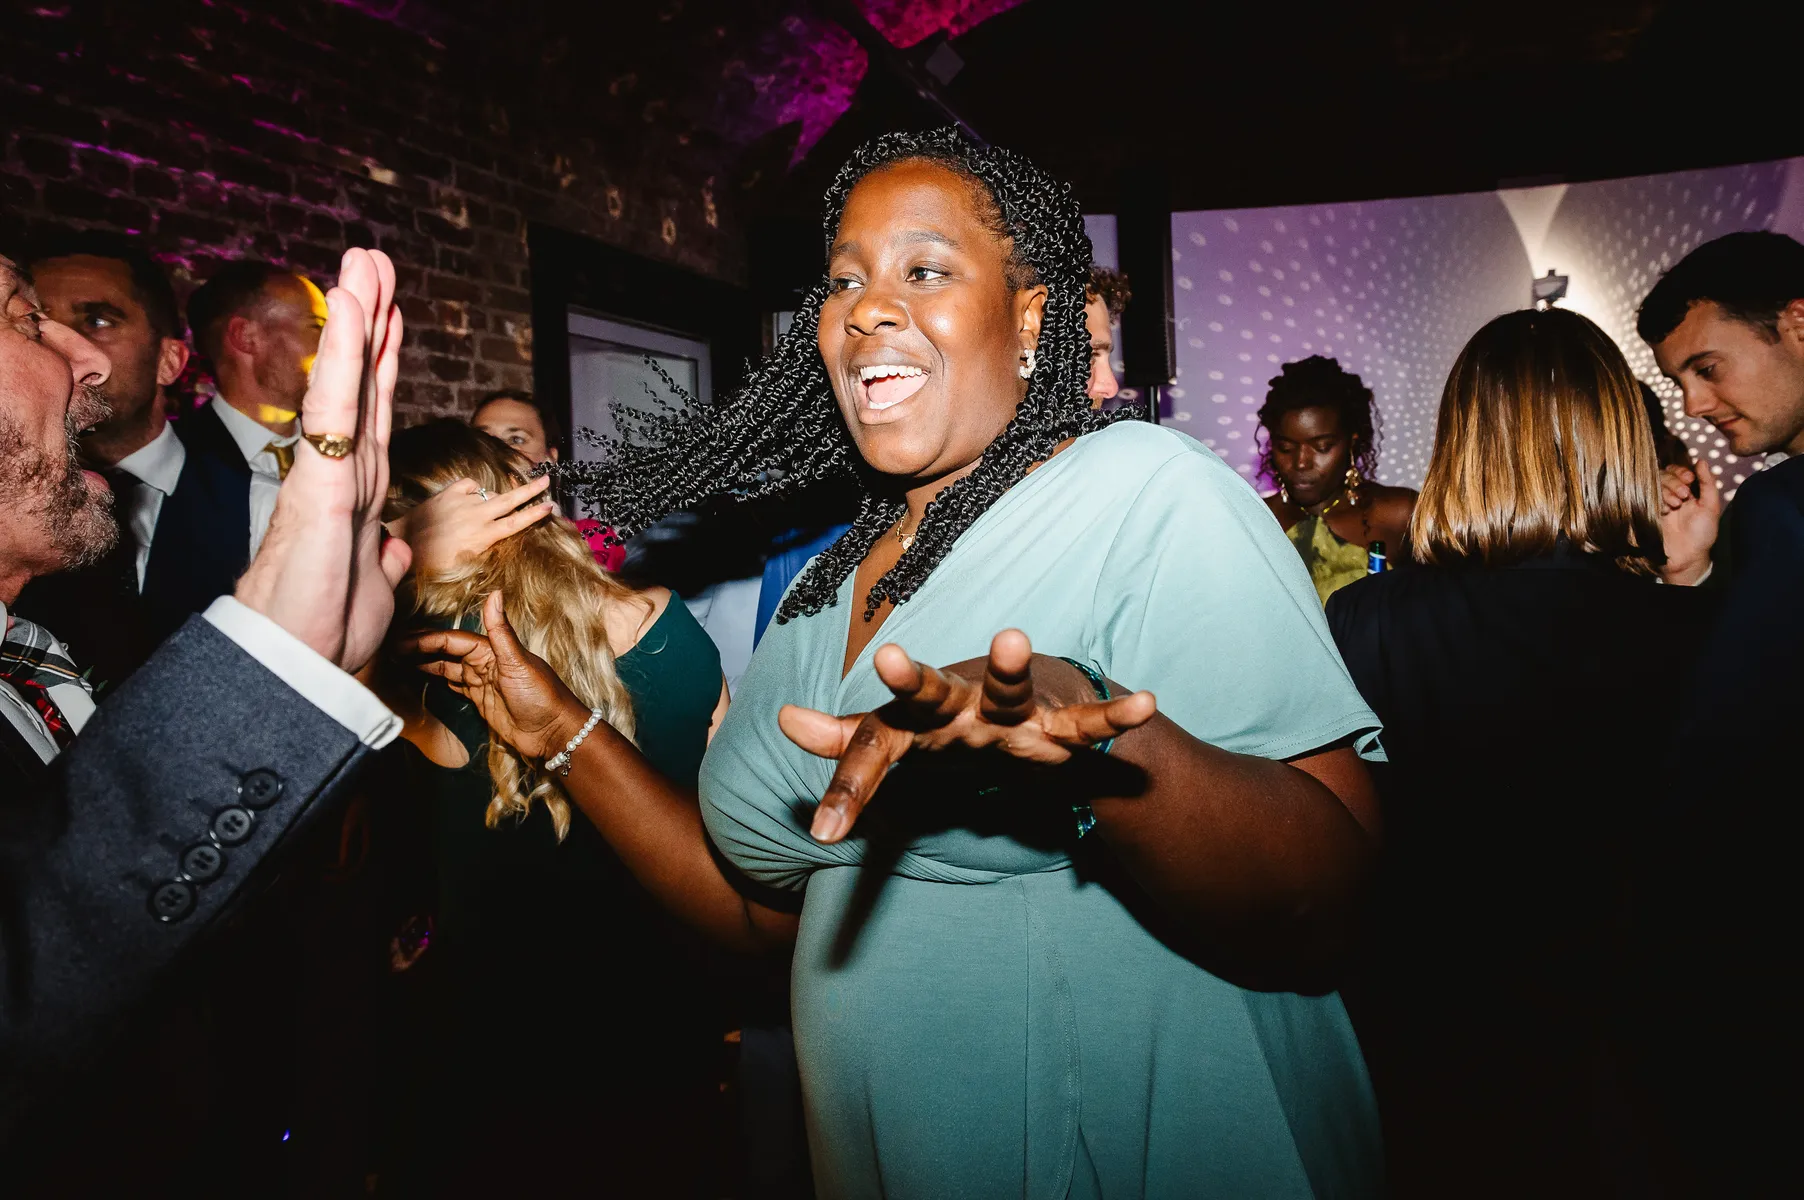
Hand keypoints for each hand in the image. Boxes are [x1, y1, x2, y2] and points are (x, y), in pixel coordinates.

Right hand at [234, 248, 408, 671]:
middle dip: (372, 319)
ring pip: (351, 380)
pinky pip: (341, 406)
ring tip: (363, 261)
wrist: (293, 664)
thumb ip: (381, 558)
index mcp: (358, 491)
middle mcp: (345, 471)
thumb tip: (392, 548)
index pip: (377, 412)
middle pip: (366, 382)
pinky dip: (349, 355)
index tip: (392, 314)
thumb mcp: (373, 587)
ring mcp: (331, 470)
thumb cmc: (323, 629)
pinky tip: (351, 309)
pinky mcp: (324, 480)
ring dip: (359, 318)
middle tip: (373, 259)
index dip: (385, 362)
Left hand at [387, 474, 554, 576]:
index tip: (549, 506)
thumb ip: (484, 546)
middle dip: (531, 489)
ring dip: (493, 500)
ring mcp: (463, 501)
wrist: (406, 541)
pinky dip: (473, 490)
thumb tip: (498, 535)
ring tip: (486, 510)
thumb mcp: (465, 561)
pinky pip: (470, 485)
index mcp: (483, 535)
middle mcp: (477, 515)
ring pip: (489, 494)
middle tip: (546, 480)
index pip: (516, 523)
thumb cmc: (434, 560)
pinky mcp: (449, 492)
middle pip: (510, 500)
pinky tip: (469, 497)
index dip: (534, 514)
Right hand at [397, 590, 587, 760]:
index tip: (398, 642)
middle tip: (387, 650)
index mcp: (492, 650)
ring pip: (446, 668)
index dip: (425, 640)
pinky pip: (453, 685)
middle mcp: (485, 662)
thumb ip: (501, 631)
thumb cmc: (541, 696)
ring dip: (423, 663)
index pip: (452, 640)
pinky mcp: (480, 700)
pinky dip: (436, 680)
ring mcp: (482, 681)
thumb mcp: (518, 663)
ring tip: (395, 662)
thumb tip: (494, 593)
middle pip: (445, 652)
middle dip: (418, 649)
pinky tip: (419, 677)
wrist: (553, 733)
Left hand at [779, 629, 1156, 842]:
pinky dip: (1112, 716)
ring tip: (1013, 638)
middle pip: (931, 696)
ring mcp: (1009, 711)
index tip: (825, 832)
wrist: (1024, 699)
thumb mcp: (896, 739)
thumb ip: (847, 743)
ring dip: (1013, 667)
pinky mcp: (1055, 724)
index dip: (848, 789)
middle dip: (913, 684)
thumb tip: (784, 718)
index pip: (872, 751)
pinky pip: (1084, 725)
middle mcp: (958, 707)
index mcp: (914, 720)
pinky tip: (1144, 704)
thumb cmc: (948, 723)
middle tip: (890, 662)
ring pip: (1009, 690)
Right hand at [1658, 461, 1721, 585]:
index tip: (1689, 479)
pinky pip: (1645, 497)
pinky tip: (1665, 511)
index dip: (1681, 471)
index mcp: (1687, 492)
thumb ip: (1708, 483)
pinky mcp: (1647, 512)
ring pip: (1654, 483)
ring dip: (1666, 490)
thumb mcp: (1711, 506)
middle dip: (1674, 481)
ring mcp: (1658, 503)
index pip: (1678, 471)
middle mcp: (1671, 495)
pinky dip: (1657, 500)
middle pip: (1664, 474)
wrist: (1687, 557)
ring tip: (1676, 504)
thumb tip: (1701, 461)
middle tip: (1684, 496)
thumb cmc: (1702, 533)